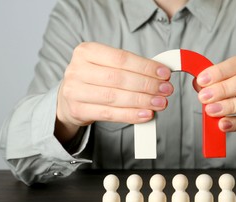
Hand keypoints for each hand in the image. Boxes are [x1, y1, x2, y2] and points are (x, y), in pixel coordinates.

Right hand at [55, 42, 172, 142]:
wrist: (69, 98)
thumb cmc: (95, 79)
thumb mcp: (107, 65)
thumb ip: (131, 68)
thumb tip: (160, 76)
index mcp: (87, 51)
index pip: (122, 58)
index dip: (146, 67)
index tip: (165, 74)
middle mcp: (77, 69)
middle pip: (119, 78)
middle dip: (147, 84)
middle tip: (166, 90)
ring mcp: (74, 91)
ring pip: (114, 97)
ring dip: (142, 101)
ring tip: (160, 103)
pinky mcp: (77, 110)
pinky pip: (109, 114)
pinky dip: (131, 115)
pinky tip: (146, 114)